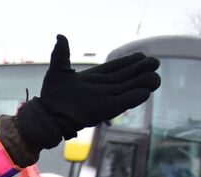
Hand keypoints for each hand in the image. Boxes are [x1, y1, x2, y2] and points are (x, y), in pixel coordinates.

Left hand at [16, 35, 160, 150]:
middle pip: (126, 77)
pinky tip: (145, 92)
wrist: (45, 116)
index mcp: (93, 78)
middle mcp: (101, 88)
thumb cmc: (50, 96)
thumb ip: (61, 54)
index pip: (115, 67)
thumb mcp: (57, 72)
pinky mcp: (102, 111)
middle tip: (154, 63)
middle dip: (141, 70)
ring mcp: (103, 99)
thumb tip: (60, 36)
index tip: (141, 56)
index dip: (128, 62)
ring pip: (127, 88)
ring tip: (155, 77)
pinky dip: (133, 98)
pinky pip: (121, 103)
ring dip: (142, 83)